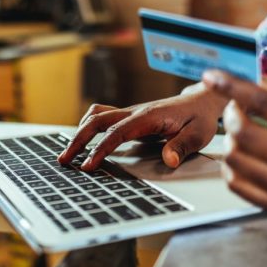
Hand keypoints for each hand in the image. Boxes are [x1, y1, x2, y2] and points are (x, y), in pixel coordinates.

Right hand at [57, 83, 227, 170]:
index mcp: (148, 116)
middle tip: (64, 160)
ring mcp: (129, 112)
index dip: (100, 149)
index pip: (117, 132)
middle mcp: (134, 111)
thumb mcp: (199, 134)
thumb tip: (169, 160)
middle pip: (97, 120)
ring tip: (68, 153)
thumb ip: (183, 147)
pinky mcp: (128, 116)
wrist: (201, 101)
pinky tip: (83, 141)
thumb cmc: (199, 118)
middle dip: (78, 140)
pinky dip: (88, 127)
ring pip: (96, 116)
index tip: (88, 165)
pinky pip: (102, 117)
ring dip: (79, 132)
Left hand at [202, 70, 266, 212]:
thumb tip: (233, 76)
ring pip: (234, 158)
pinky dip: (229, 165)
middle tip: (233, 110)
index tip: (212, 77)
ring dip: (228, 140)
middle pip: (245, 134)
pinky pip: (233, 182)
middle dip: (230, 116)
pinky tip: (241, 156)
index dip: (234, 87)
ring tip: (240, 135)